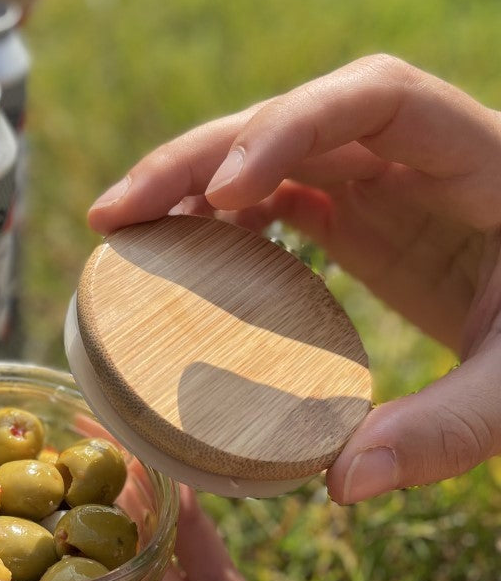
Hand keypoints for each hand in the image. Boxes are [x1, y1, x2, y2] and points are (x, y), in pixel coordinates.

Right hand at [87, 54, 500, 501]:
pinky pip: (281, 194)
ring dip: (194, 183)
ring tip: (124, 233)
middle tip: (117, 216)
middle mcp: (421, 152)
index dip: (290, 126)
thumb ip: (447, 430)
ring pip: (274, 150)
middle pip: (297, 117)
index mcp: (480, 156)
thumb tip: (341, 482)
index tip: (223, 193)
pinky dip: (225, 218)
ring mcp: (389, 180)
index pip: (375, 97)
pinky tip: (182, 255)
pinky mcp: (366, 215)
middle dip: (200, 158)